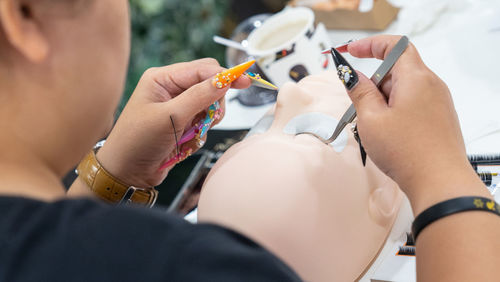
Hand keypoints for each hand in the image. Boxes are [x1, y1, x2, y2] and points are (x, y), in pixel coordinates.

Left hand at [96, 58, 250, 187]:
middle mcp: (171, 89)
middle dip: (214, 104)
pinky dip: (201, 134)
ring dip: (206, 122)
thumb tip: (226, 80)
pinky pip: (206, 123)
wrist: (126, 173)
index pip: (203, 69)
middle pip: (211, 86)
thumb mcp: (170, 117)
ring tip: (190, 134)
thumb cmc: (137, 142)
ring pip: (211, 107)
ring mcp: (178, 107)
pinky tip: (185, 143)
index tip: (246, 81)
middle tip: (208, 119)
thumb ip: (200, 96)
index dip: (225, 75)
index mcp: (163, 78)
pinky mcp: (183, 124)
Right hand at [344, 35, 480, 202]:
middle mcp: (431, 85)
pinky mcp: (438, 117)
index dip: (370, 44)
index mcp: (416, 78)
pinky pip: (412, 103)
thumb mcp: (371, 119)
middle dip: (373, 82)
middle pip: (397, 69)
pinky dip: (394, 110)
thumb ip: (360, 91)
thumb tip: (352, 75)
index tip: (351, 50)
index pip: (394, 45)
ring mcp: (437, 102)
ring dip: (382, 99)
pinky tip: (386, 133)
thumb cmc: (408, 152)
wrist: (440, 183)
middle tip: (358, 104)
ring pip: (403, 89)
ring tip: (372, 126)